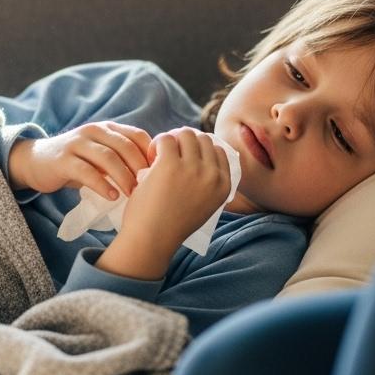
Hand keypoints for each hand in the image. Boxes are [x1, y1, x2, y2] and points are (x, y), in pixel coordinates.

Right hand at [8, 121, 151, 198]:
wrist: (37, 162)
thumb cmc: (76, 162)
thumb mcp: (100, 156)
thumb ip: (121, 159)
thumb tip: (154, 175)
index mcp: (107, 128)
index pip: (137, 135)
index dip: (150, 154)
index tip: (160, 175)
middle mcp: (93, 131)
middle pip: (124, 146)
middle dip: (140, 168)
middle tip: (150, 189)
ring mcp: (77, 144)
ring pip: (107, 157)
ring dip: (123, 177)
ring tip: (132, 195)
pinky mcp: (63, 160)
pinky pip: (86, 171)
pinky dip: (101, 185)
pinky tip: (111, 197)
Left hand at [97, 128, 230, 279]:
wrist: (152, 240)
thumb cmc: (172, 225)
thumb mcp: (203, 205)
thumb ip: (207, 183)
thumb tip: (201, 151)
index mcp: (224, 186)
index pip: (218, 150)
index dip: (199, 150)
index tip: (184, 159)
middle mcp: (212, 175)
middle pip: (202, 139)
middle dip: (185, 142)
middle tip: (169, 155)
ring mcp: (193, 168)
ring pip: (185, 134)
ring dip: (171, 140)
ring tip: (159, 156)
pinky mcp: (170, 165)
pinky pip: (166, 139)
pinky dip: (156, 144)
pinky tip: (150, 158)